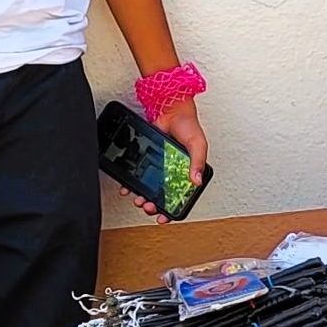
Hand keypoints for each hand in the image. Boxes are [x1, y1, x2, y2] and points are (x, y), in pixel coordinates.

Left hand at [120, 101, 208, 221]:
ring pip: (149, 187)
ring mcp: (159, 166)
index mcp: (187, 171)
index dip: (172, 209)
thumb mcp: (198, 144)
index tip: (164, 217)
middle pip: (163, 195)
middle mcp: (173, 171)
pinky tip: (127, 187)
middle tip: (148, 207)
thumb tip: (196, 181)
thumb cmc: (188, 125)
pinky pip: (138, 173)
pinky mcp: (147, 158)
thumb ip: (198, 162)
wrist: (170, 108)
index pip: (180, 196)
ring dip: (143, 196)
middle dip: (154, 205)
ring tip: (138, 200)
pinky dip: (131, 183)